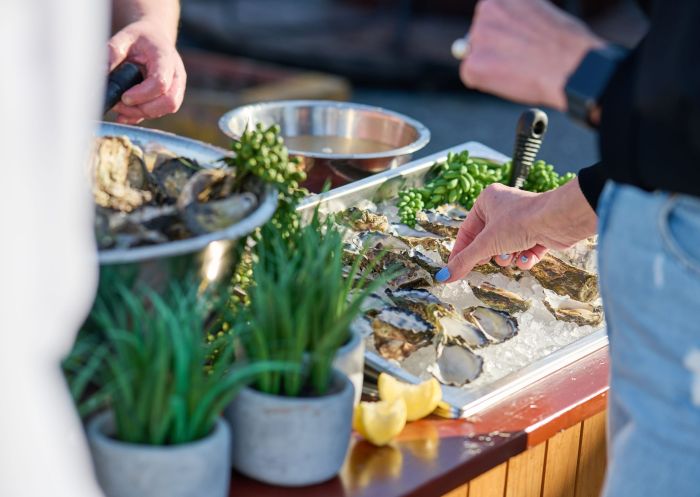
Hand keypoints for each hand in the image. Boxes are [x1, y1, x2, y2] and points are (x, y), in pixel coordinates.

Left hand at [107, 19, 185, 123]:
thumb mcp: (125, 37)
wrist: (155, 39)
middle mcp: (176, 75)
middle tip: (121, 105)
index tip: (124, 97)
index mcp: (166, 58)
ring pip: (165, 110)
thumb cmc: (141, 38)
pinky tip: (124, 115)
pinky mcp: (170, 97)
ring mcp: (176, 88)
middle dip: (143, 108)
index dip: (142, 95)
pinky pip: (159, 113)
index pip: (161, 83)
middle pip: (169, 102)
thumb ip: (113, 50)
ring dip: (141, 113)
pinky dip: (140, 116)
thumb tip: (101, 72)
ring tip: (119, 106)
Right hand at [436, 178, 596, 282]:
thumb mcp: (486, 244)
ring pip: (505, 248)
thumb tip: (444, 277)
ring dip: (509, 257)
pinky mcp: (538, 231)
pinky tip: (527, 257)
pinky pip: (523, 250)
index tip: (454, 269)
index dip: (461, 252)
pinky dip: (524, 257)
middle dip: (491, 254)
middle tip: (489, 260)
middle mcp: (503, 208)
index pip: (467, 231)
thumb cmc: (520, 221)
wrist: (558, 219)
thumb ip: (464, 261)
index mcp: (487, 201)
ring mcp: (521, 220)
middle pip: (486, 241)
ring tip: (513, 254)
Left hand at [460, 0, 603, 109]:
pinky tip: (510, 79)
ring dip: (490, 66)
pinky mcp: (473, 64)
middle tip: (519, 60)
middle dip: (494, 50)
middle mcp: (486, 11)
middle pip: (478, 37)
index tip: (520, 44)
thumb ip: (515, 20)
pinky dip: (486, 83)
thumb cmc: (565, 43)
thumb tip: (500, 35)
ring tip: (518, 68)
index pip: (491, 19)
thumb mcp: (539, 13)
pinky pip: (471, 76)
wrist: (572, 66)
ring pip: (474, 56)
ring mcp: (477, 37)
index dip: (505, 36)